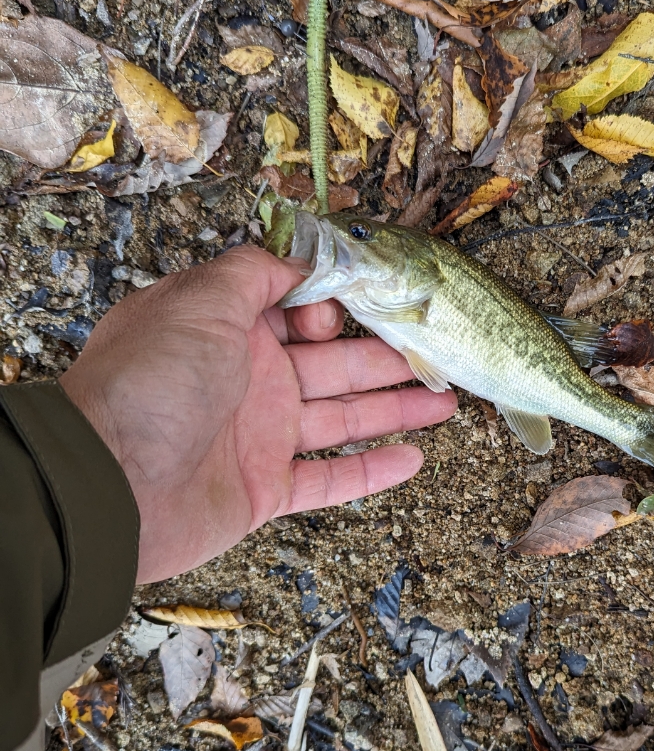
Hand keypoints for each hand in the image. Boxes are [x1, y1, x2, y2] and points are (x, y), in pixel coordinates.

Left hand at [60, 246, 456, 582]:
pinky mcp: (264, 490)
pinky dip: (373, 471)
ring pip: (342, 417)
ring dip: (396, 408)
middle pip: (332, 363)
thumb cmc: (149, 384)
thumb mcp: (198, 302)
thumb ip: (252, 273)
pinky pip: (329, 479)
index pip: (295, 310)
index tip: (351, 311)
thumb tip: (296, 260)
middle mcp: (247, 379)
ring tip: (447, 401)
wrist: (110, 485)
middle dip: (387, 356)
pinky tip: (414, 457)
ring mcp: (258, 436)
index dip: (331, 306)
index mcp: (227, 329)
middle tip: (439, 352)